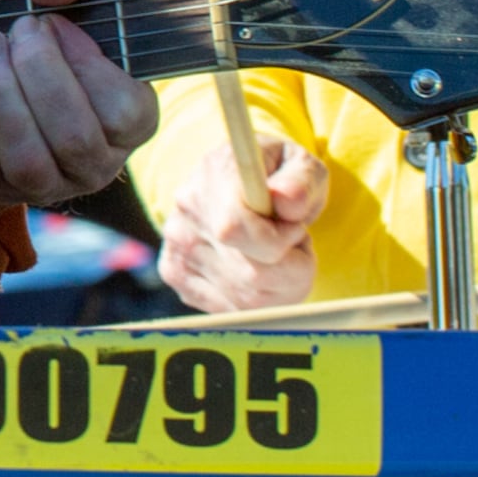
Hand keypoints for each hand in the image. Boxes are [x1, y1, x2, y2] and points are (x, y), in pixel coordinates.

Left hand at [0, 0, 159, 206]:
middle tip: (13, 30)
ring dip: (3, 94)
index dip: (85, 65)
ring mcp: (41, 181)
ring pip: (30, 159)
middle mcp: (92, 160)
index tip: (52, 23)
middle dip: (38, 74)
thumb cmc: (26, 11)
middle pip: (75, 138)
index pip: (126, 113)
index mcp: (128, 117)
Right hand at [154, 134, 328, 313]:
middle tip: (293, 243)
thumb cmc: (277, 177)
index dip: (278, 241)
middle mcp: (186, 210)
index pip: (235, 229)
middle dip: (291, 268)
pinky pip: (232, 310)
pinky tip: (256, 268)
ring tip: (277, 255)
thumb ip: (301, 181)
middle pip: (251, 275)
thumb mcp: (302, 165)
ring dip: (279, 286)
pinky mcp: (175, 274)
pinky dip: (257, 299)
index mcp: (215, 173)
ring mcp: (176, 246)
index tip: (294, 227)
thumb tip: (287, 199)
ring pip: (246, 300)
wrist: (237, 184)